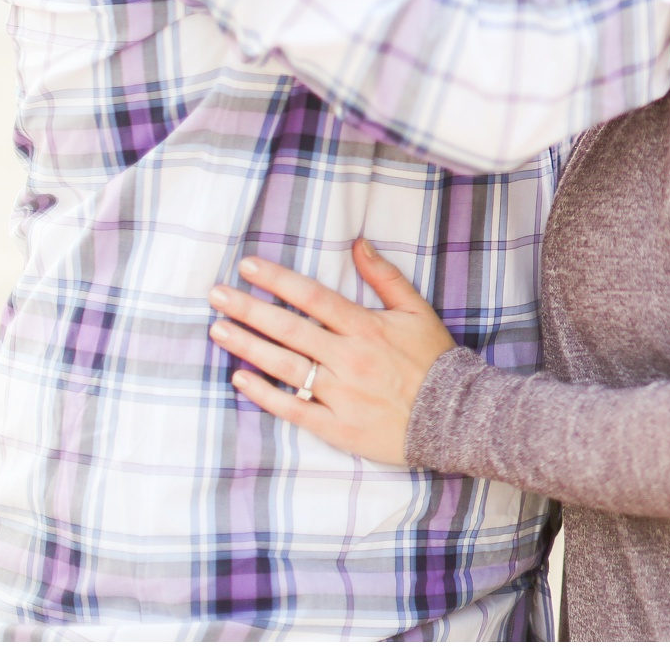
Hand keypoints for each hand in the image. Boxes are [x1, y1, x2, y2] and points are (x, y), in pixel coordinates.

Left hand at [207, 239, 455, 467]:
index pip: (314, 297)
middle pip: (289, 329)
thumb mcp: (418, 311)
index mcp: (367, 328)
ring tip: (218, 329)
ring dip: (247, 346)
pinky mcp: (336, 426)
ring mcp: (340, 394)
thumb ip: (385, 277)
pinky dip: (263, 394)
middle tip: (216, 295)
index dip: (278, 280)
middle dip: (249, 309)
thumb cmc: (433, 360)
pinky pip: (292, 409)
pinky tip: (239, 378)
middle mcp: (348, 358)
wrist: (454, 417)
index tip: (247, 266)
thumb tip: (358, 243)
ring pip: (284, 366)